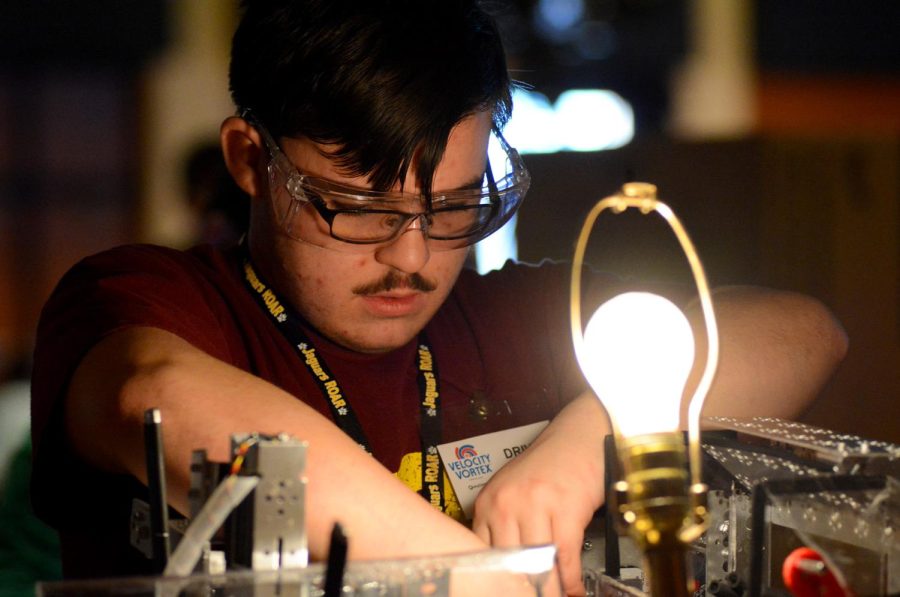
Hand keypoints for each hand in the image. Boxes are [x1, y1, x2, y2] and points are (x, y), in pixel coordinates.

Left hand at [470, 393, 607, 595]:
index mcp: (487, 502)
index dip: (493, 579)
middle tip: (528, 596)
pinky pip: (564, 557)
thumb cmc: (549, 466)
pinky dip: (570, 581)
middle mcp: (506, 503)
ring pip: (536, 565)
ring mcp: (535, 505)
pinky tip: (573, 590)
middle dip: (520, 588)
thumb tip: (499, 568)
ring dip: (547, 590)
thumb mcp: (513, 492)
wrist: (580, 436)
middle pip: (507, 563)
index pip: (481, 553)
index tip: (503, 590)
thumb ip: (501, 526)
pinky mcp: (565, 508)